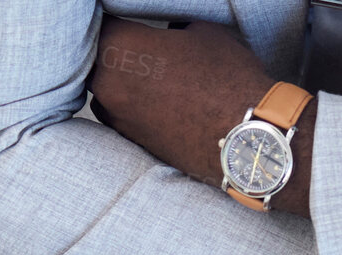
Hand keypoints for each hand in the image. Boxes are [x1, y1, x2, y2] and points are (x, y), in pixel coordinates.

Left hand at [90, 19, 313, 215]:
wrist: (247, 138)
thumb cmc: (228, 78)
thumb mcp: (204, 33)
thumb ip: (173, 30)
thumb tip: (168, 36)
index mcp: (120, 46)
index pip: (96, 25)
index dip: (111, 23)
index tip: (123, 22)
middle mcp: (109, 84)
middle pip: (94, 62)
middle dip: (112, 54)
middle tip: (136, 50)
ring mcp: (119, 119)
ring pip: (105, 94)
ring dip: (120, 85)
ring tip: (150, 81)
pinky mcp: (135, 144)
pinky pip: (125, 119)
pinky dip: (137, 110)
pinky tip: (162, 105)